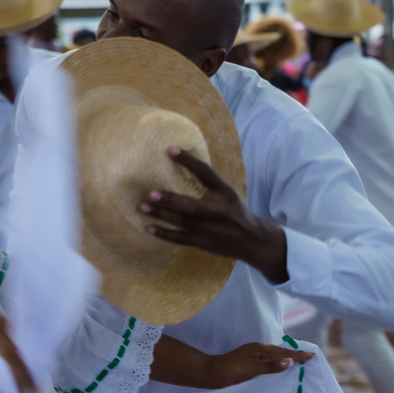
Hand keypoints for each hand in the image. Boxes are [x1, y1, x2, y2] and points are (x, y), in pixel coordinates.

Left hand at [139, 148, 289, 283]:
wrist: (252, 241)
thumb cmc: (234, 212)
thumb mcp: (228, 194)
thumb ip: (209, 183)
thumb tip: (182, 165)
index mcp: (224, 193)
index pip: (205, 172)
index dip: (188, 161)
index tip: (169, 150)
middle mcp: (218, 211)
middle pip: (190, 205)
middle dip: (170, 199)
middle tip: (150, 193)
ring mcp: (210, 229)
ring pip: (181, 222)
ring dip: (160, 214)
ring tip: (141, 207)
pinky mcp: (202, 242)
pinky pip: (179, 238)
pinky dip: (163, 233)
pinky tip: (148, 227)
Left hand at [206, 343, 313, 388]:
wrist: (210, 373)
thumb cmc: (230, 370)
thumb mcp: (252, 369)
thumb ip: (270, 366)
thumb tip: (289, 361)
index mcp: (259, 349)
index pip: (283, 352)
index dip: (297, 355)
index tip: (312, 355)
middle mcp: (257, 350)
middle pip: (280, 352)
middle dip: (294, 354)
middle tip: (309, 357)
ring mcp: (252, 356)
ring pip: (274, 356)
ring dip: (286, 359)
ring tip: (299, 362)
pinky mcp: (249, 363)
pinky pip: (268, 361)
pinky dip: (277, 363)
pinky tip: (279, 368)